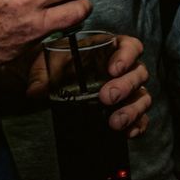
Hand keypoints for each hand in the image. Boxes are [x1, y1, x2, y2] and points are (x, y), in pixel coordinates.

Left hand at [22, 34, 151, 137]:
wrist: (57, 83)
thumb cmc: (59, 67)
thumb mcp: (48, 65)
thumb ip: (42, 76)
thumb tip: (36, 91)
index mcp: (112, 49)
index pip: (131, 46)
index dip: (127, 56)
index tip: (114, 69)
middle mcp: (126, 69)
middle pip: (139, 73)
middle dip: (125, 86)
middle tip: (106, 97)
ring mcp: (129, 90)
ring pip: (143, 96)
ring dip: (132, 109)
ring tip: (115, 122)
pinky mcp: (128, 109)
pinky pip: (141, 117)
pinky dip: (138, 125)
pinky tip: (128, 133)